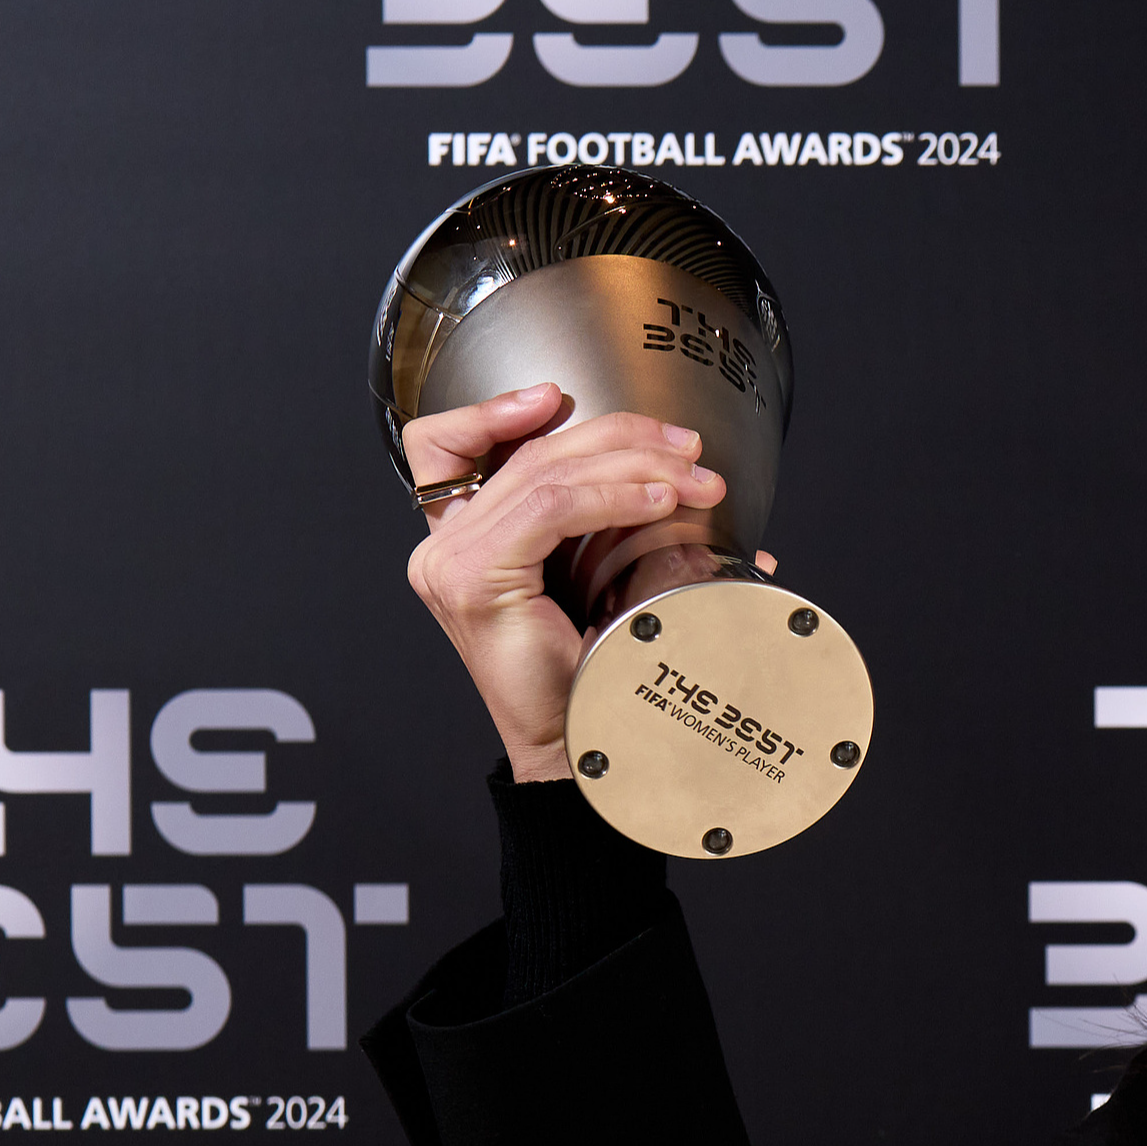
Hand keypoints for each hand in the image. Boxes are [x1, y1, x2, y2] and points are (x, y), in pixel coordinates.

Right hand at [400, 385, 742, 780]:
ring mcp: (452, 561)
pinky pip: (551, 508)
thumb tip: (701, 496)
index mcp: (464, 538)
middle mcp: (446, 545)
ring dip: (632, 464)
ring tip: (692, 479)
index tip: (558, 396)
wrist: (581, 749)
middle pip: (527, 452)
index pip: (446, 445)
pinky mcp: (476, 580)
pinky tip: (658, 501)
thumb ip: (621, 530)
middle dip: (618, 437)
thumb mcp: (604, 581)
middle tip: (687, 450)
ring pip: (546, 473)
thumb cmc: (591, 675)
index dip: (495, 409)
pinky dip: (613, 495)